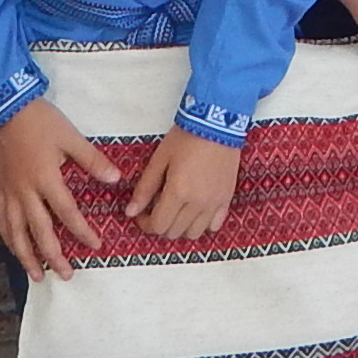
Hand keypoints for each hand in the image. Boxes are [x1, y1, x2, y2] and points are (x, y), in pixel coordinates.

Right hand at [0, 99, 121, 280]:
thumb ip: (93, 161)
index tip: (96, 245)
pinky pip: (2, 221)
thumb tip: (116, 179)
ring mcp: (10, 193)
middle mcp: (26, 193)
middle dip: (54, 257)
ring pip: (16, 234)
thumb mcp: (71, 138)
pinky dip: (8, 238)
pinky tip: (14, 247)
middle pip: (40, 233)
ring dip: (27, 257)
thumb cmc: (42, 122)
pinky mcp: (0, 189)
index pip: (67, 214)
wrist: (8, 109)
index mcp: (46, 180)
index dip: (82, 232)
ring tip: (36, 276)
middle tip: (66, 275)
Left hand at [125, 130, 242, 241]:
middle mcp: (197, 203)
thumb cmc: (185, 138)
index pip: (158, 225)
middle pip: (174, 232)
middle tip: (156, 210)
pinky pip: (214, 225)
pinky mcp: (227, 199)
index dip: (145, 224)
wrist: (216, 124)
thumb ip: (145, 188)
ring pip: (194, 233)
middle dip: (160, 225)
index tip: (141, 215)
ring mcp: (214, 203)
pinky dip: (202, 224)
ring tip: (176, 212)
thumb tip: (130, 212)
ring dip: (180, 227)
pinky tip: (195, 211)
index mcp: (178, 193)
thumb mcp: (159, 159)